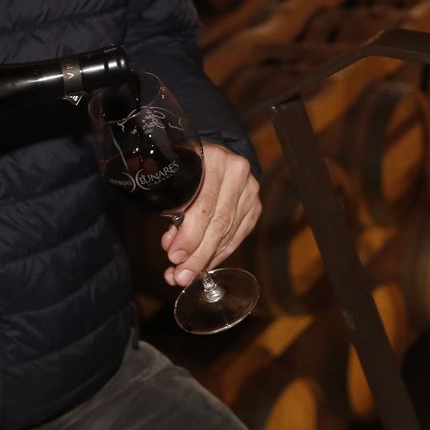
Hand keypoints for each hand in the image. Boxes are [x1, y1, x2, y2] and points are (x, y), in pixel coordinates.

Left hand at [162, 143, 260, 287]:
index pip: (202, 206)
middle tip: (180, 275)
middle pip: (219, 222)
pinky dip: (221, 251)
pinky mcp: (255, 204)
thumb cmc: (186, 169)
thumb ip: (174, 211)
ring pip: (229, 231)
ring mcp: (250, 188)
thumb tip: (174, 250)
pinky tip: (206, 262)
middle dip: (197, 254)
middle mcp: (236, 171)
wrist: (209, 155)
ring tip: (187, 273)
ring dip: (207, 257)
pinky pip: (239, 234)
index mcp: (211, 158)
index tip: (174, 258)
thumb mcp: (174, 181)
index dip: (189, 236)